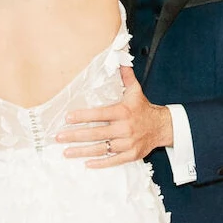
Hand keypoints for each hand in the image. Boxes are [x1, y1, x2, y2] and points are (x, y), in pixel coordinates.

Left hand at [57, 66, 171, 168]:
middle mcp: (125, 128)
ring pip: (102, 149)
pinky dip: (100, 163)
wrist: (163, 127)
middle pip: (97, 133)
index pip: (100, 114)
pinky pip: (114, 161)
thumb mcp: (135, 90)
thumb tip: (119, 58)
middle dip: (76, 135)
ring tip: (66, 152)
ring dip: (83, 151)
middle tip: (59, 137)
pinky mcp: (132, 155)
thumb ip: (125, 76)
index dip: (83, 116)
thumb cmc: (144, 109)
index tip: (68, 118)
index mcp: (123, 112)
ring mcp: (128, 143)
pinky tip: (86, 163)